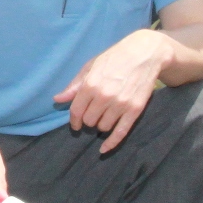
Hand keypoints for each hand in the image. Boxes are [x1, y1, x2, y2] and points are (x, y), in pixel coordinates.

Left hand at [56, 32, 169, 150]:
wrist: (145, 53)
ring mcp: (121, 104)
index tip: (75, 124)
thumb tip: (58, 99)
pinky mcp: (135, 110)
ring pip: (103, 127)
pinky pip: (120, 132)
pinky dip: (111, 143)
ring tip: (105, 116)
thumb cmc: (115, 57)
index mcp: (91, 84)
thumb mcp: (91, 66)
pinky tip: (103, 149)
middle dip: (89, 120)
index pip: (76, 111)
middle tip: (94, 114)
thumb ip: (75, 85)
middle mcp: (104, 96)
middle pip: (89, 121)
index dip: (74, 120)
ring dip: (101, 125)